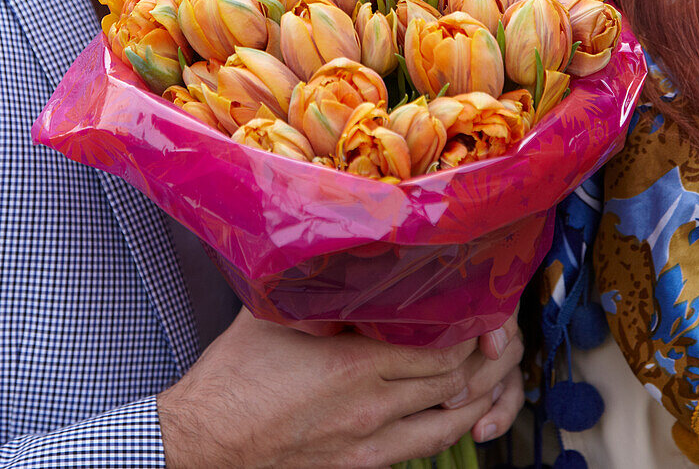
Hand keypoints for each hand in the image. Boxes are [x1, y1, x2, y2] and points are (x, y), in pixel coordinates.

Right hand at [157, 307, 523, 468]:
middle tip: (494, 332)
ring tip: (488, 369)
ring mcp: (371, 445)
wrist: (204, 444)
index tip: (478, 303)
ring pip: (450, 421)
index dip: (471, 327)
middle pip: (457, 383)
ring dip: (478, 395)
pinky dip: (449, 424)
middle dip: (485, 357)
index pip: (443, 347)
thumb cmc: (233, 376)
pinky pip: (424, 448)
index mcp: (355, 365)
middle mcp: (373, 409)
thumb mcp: (277, 315)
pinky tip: (454, 407)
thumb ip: (320, 289)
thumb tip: (348, 251)